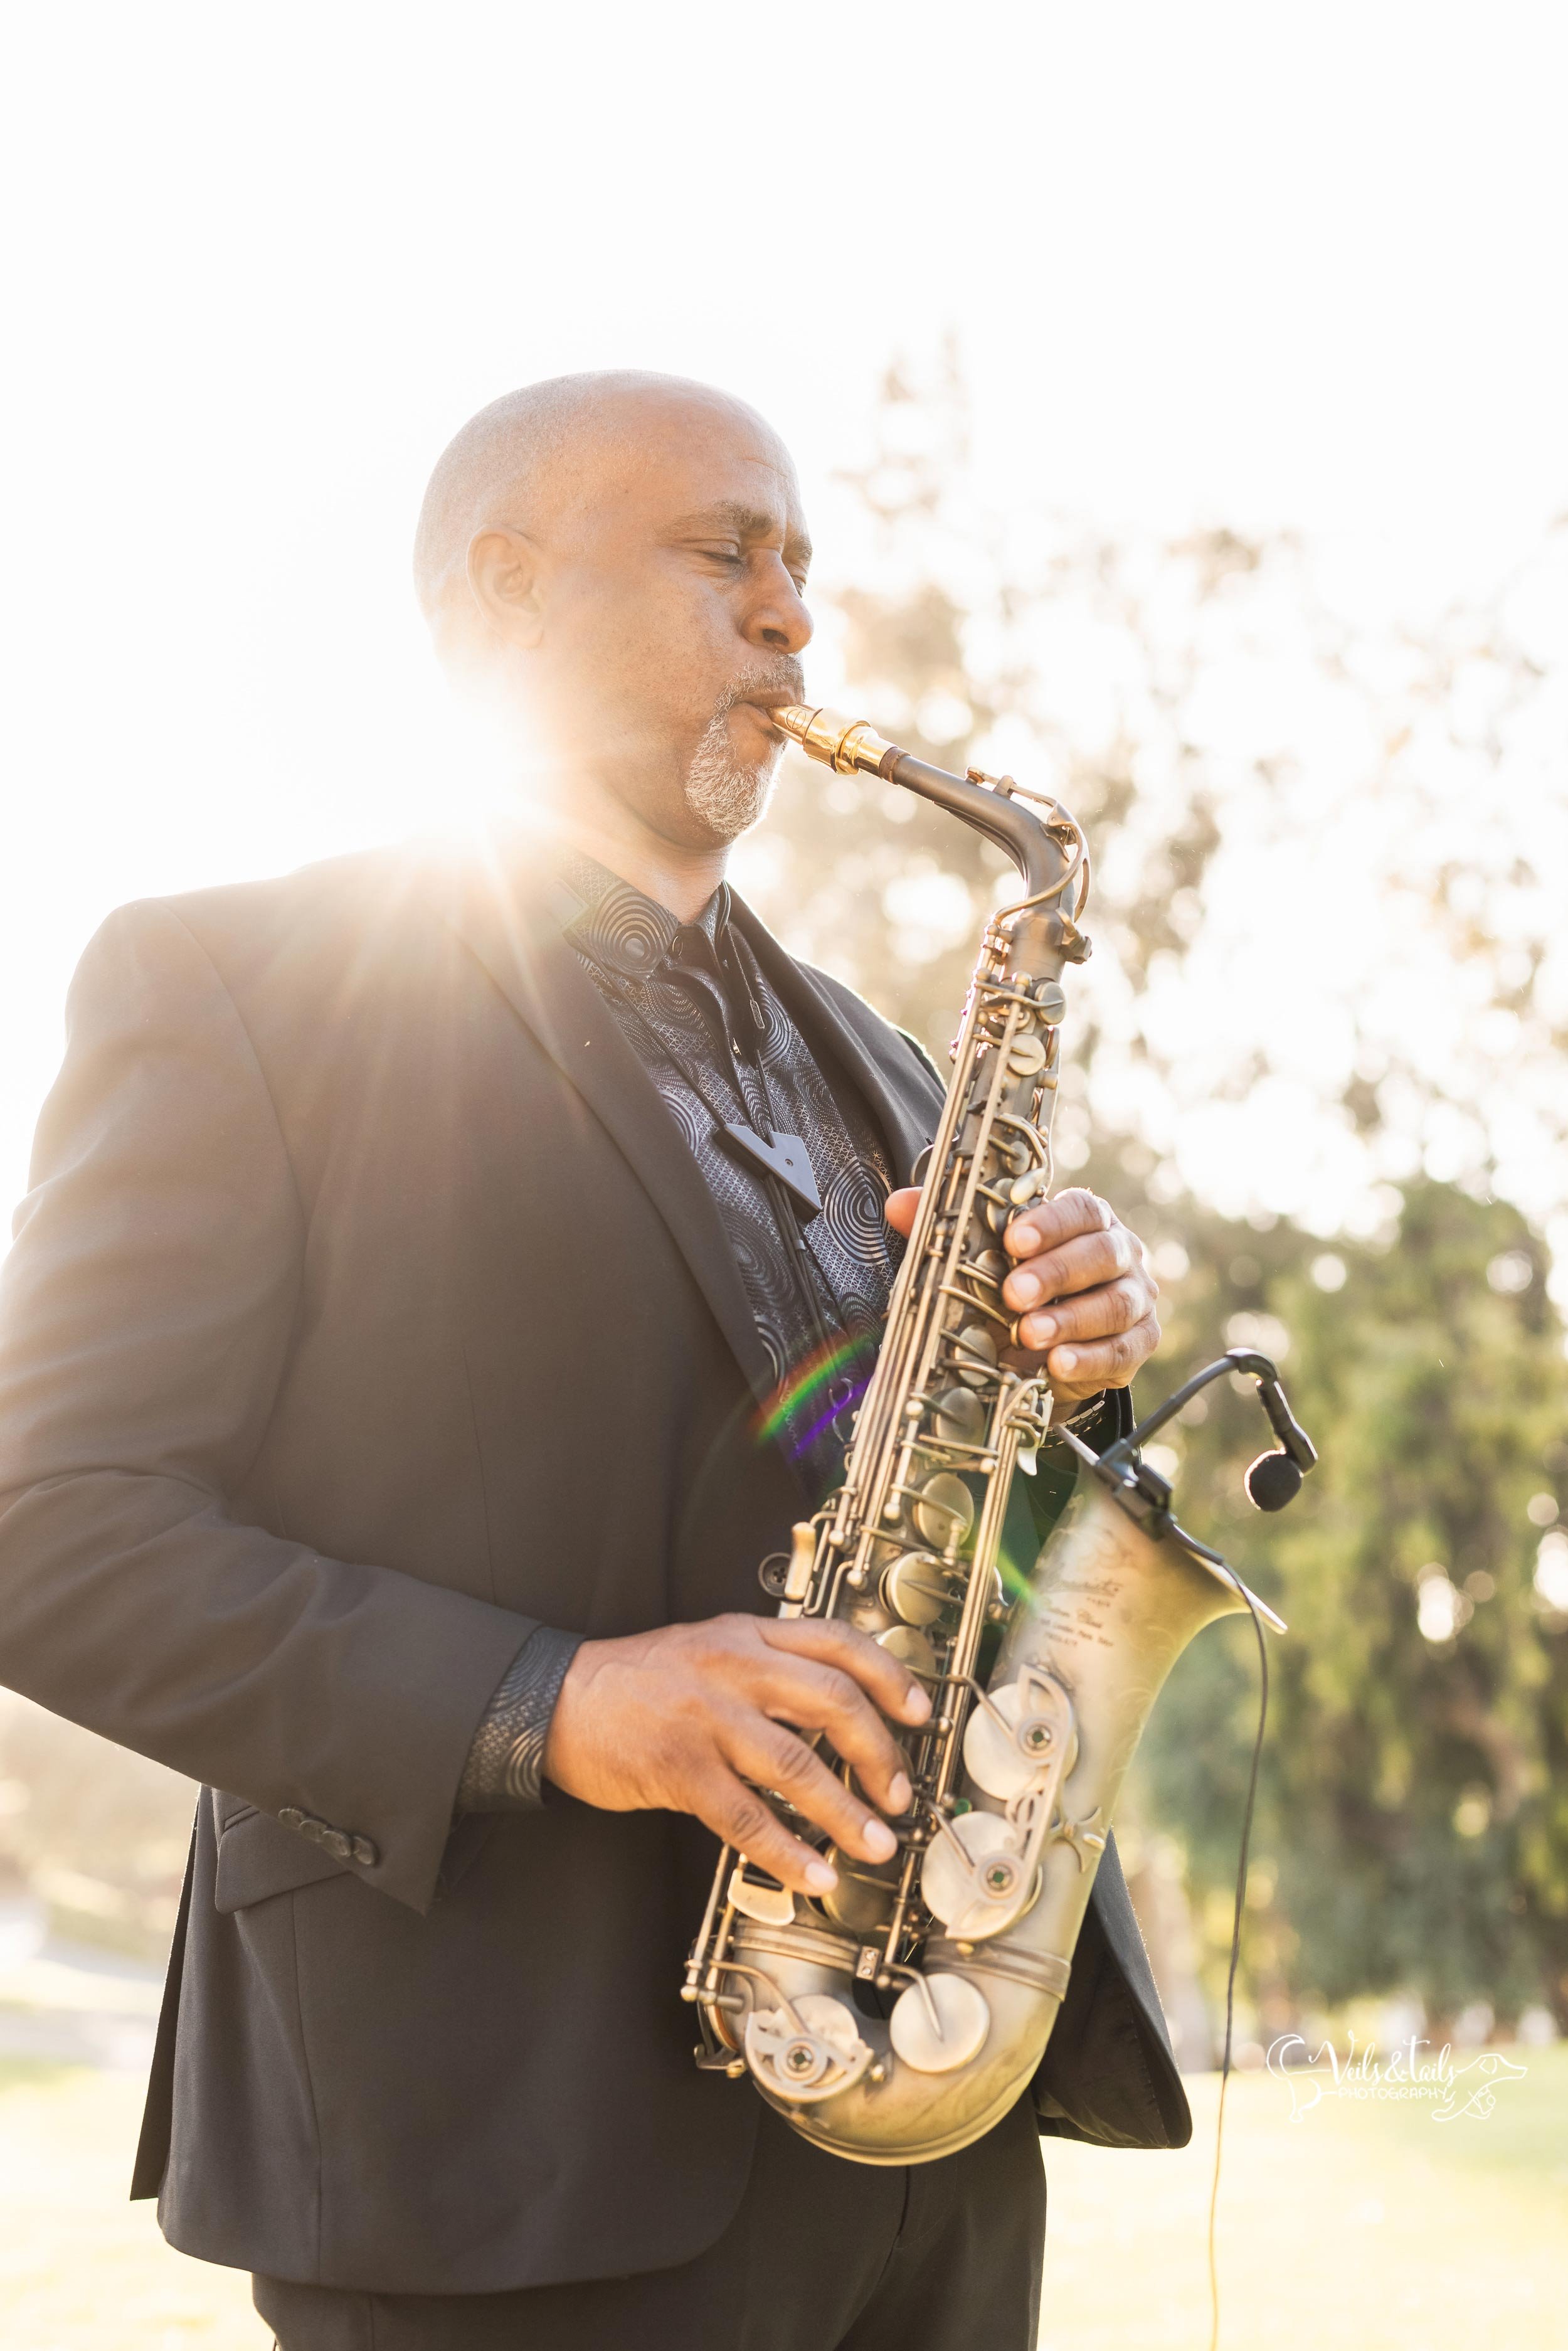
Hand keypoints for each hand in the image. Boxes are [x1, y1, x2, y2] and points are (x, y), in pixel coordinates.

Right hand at [542, 1613, 931, 1898]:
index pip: (837, 1642)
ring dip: (846, 1812)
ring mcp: (706, 1718)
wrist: (556, 1700)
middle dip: (879, 1753)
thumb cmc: (638, 1680)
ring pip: (797, 1764)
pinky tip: (814, 1874)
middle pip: (833, 1702)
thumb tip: (838, 1707)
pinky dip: (788, 1852)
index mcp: (745, 1634)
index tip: (921, 1713)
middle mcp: (734, 1667)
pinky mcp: (679, 1768)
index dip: (890, 1676)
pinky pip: (746, 1817)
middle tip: (899, 1793)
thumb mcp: (708, 1647)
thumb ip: (766, 1664)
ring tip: (876, 1844)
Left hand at [884, 1184, 1160, 1417]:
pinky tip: (1058, 1365)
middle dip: (1055, 1274)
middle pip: (1101, 1255)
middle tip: (1012, 1295)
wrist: (1052, 1346)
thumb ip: (950, 1229)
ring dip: (1070, 1320)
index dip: (1050, 1223)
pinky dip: (1089, 1359)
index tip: (1013, 1240)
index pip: (1081, 1210)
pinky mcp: (1139, 1343)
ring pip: (1114, 1304)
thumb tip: (898, 1205)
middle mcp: (1122, 1253)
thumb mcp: (987, 1259)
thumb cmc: (1022, 1286)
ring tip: (1029, 1334)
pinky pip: (1122, 1350)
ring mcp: (1136, 1298)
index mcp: (1088, 1221)